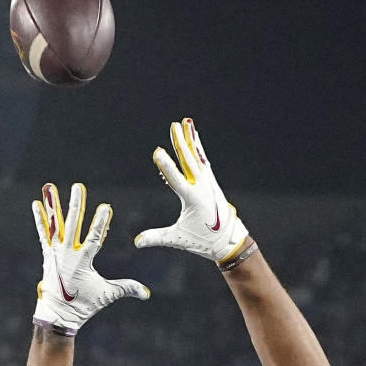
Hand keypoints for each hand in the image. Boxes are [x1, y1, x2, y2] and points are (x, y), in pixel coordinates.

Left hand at [32, 182, 148, 333]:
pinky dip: (40, 219)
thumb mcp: (106, 295)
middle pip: (73, 224)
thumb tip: (146, 293)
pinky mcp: (47, 255)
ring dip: (54, 206)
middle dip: (76, 205)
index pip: (94, 237)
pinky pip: (43, 234)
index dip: (100, 222)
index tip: (106, 206)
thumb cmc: (83, 305)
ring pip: (55, 225)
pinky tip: (36, 203)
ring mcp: (55, 253)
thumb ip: (125, 288)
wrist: (57, 315)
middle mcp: (67, 254)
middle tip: (79, 187)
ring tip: (50, 186)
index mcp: (82, 262)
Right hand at [135, 118, 249, 264]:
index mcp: (192, 198)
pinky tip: (194, 138)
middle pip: (188, 160)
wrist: (228, 240)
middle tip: (174, 126)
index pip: (175, 178)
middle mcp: (201, 186)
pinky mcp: (211, 182)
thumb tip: (137, 242)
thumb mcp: (178, 239)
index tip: (157, 152)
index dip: (165, 165)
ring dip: (190, 139)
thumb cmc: (202, 240)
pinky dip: (197, 149)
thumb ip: (157, 238)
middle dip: (180, 142)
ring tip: (186, 123)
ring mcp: (208, 182)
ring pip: (197, 156)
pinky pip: (203, 161)